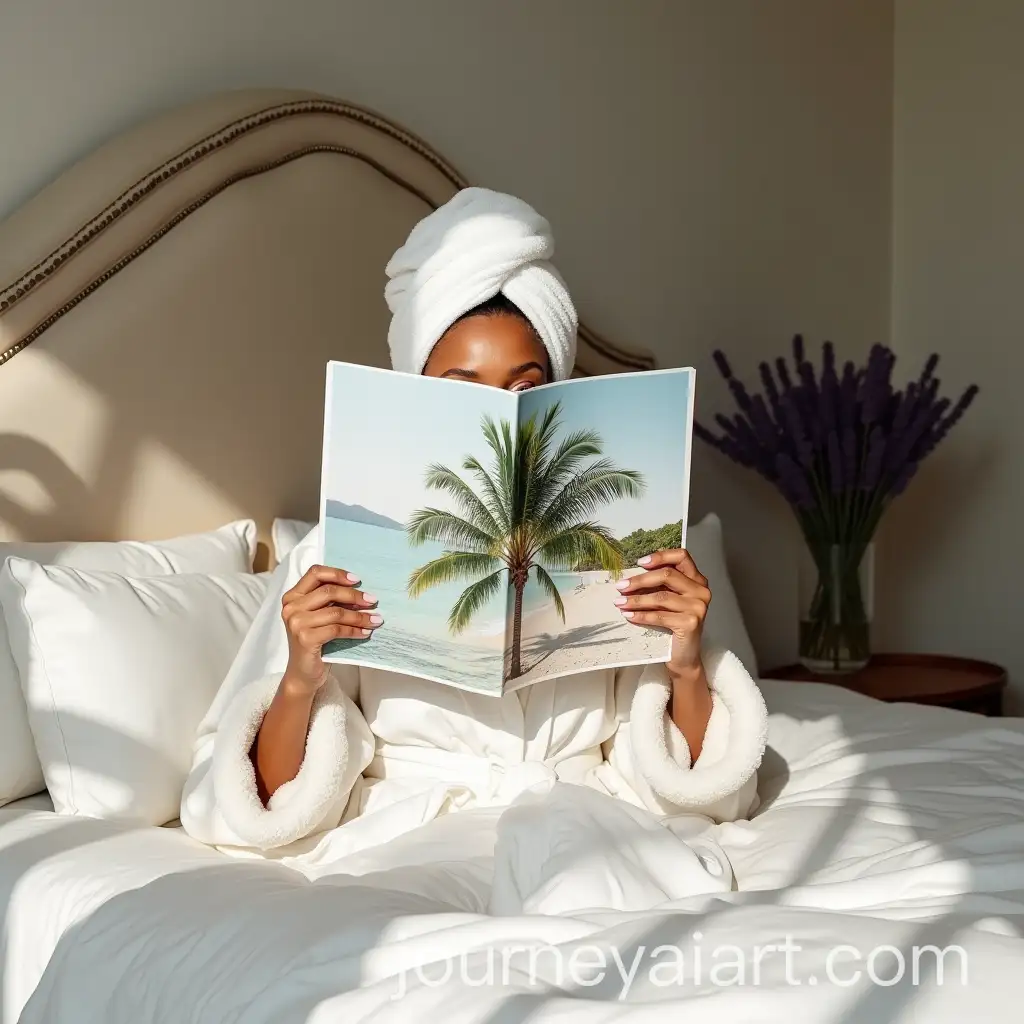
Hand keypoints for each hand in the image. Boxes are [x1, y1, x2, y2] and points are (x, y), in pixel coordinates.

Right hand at [281, 564, 381, 693]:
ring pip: (336, 612)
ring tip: (375, 619)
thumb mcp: (319, 616)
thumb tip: (361, 590)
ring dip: (360, 616)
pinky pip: (337, 629)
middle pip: (329, 591)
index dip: (338, 573)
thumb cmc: (315, 642)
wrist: (303, 674)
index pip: (315, 573)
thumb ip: (330, 601)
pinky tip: (366, 633)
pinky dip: (355, 630)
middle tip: (373, 601)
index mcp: (292, 596)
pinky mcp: (305, 639)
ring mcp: (296, 623)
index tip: (358, 580)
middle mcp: (291, 607)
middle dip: (355, 596)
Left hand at [613, 548, 710, 676]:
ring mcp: (698, 607)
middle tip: (620, 586)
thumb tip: (634, 573)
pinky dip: (640, 615)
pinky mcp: (691, 623)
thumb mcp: (669, 600)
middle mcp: (701, 591)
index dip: (660, 556)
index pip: (682, 556)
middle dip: (640, 580)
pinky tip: (628, 616)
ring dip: (636, 600)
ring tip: (619, 602)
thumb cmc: (674, 625)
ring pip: (661, 597)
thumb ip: (660, 584)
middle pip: (667, 575)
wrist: (683, 656)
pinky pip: (659, 615)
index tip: (639, 563)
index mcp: (697, 580)